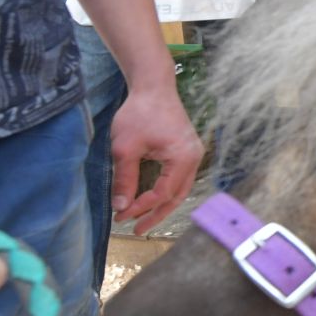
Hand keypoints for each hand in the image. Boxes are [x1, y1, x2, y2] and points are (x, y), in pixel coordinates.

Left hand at [108, 81, 204, 233]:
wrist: (153, 87)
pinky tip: (151, 198)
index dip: (142, 207)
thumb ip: (124, 179)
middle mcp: (194, 158)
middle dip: (156, 214)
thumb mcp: (125, 148)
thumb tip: (120, 207)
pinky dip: (165, 191)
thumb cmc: (139, 113)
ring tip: (142, 219)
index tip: (120, 215)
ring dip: (161, 205)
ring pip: (179, 189)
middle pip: (177, 196)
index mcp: (183, 158)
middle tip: (136, 229)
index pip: (163, 193)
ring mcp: (193, 154)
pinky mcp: (186, 150)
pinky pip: (179, 178)